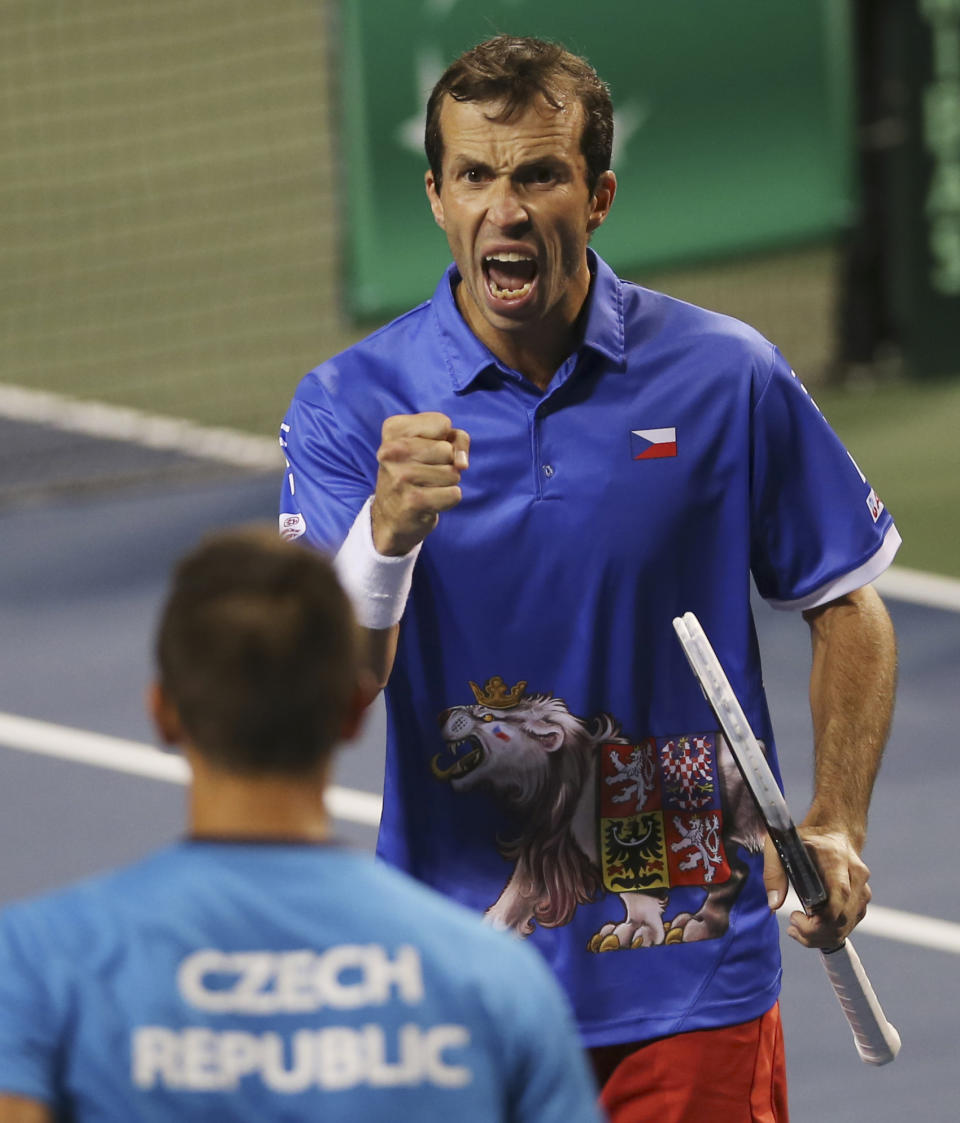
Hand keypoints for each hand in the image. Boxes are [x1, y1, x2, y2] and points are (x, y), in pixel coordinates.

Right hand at [371, 412, 469, 555]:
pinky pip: (454, 494)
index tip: (426, 450)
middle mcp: (391, 451)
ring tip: (426, 487)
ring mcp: (400, 477)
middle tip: (425, 472)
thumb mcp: (433, 442)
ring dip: (446, 483)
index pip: (443, 423)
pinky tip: (430, 501)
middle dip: (446, 463)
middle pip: (448, 450)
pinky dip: (448, 499)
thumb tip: (462, 463)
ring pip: (453, 473)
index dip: (445, 438)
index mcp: (393, 429)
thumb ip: (456, 439)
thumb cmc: (416, 470)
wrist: (391, 514)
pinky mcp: (413, 501)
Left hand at [763, 829, 870, 948]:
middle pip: (841, 919)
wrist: (834, 832)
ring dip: (820, 937)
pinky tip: (810, 929)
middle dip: (814, 933)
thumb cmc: (805, 838)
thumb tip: (774, 904)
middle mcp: (856, 877)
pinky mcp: (862, 901)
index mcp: (838, 860)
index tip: (794, 916)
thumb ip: (773, 872)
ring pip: (846, 927)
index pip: (838, 899)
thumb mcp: (780, 845)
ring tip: (796, 930)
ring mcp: (863, 890)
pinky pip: (848, 926)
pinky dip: (829, 934)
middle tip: (792, 927)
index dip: (818, 919)